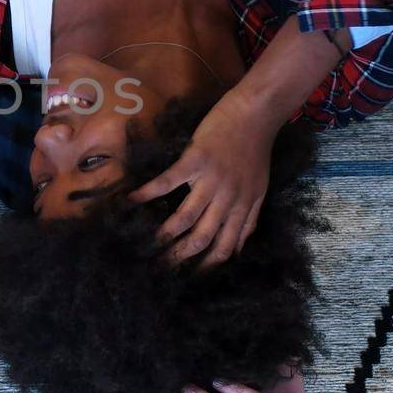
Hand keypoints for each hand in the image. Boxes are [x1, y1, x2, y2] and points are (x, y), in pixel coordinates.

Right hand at [129, 92, 274, 268]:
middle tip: (160, 267)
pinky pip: (169, 181)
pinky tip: (132, 200)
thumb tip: (237, 249)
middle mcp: (228, 199)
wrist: (254, 114)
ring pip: (186, 217)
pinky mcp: (196, 159)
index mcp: (243, 208)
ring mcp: (211, 180)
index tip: (188, 277)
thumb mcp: (260, 190)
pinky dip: (148, 192)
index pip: (224, 247)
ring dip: (165, 233)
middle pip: (202, 238)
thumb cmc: (255, 151)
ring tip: (147, 244)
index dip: (206, 266)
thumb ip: (248, 219)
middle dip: (180, 256)